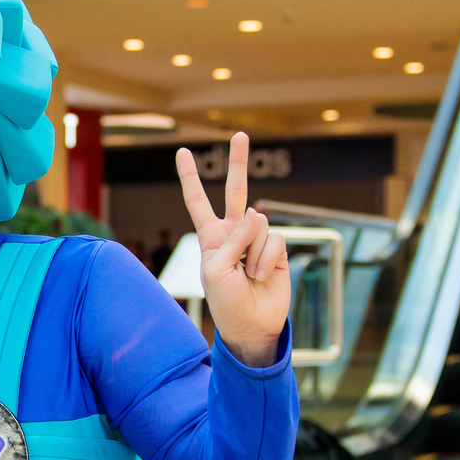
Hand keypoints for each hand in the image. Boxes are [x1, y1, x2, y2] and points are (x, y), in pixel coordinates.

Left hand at [175, 132, 289, 366]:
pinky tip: (261, 276)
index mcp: (210, 237)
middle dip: (238, 162)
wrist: (251, 324)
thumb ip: (232, 239)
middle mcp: (233, 233)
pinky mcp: (277, 249)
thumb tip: (256, 212)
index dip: (190, 178)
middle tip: (240, 134)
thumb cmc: (226, 301)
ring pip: (257, 224)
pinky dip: (266, 259)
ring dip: (252, 253)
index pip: (198, 201)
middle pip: (236, 191)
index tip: (182, 152)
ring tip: (247, 275)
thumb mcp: (216, 269)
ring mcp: (256, 240)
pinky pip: (273, 239)